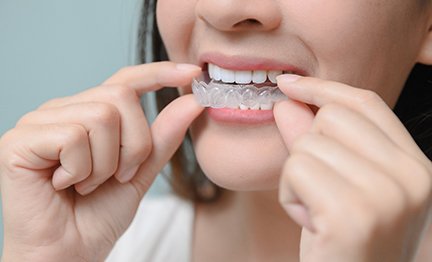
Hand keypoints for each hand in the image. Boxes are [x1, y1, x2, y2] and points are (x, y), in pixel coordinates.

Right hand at [0, 62, 202, 260]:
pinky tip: (65, 185)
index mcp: (88, 113)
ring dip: (106, 163)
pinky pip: (73, 137)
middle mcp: (63, 110)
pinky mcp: (19, 141)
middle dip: (133, 146)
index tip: (192, 73)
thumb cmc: (98, 215)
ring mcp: (38, 122)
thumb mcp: (141, 171)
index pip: (125, 80)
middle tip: (117, 176)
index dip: (159, 73)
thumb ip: (162, 137)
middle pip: (120, 98)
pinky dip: (81, 170)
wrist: (68, 253)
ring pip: (100, 117)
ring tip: (87, 184)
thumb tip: (192, 101)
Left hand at [274, 75, 431, 261]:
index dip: (323, 89)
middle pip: (331, 118)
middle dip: (307, 150)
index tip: (288, 83)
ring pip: (307, 145)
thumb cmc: (341, 244)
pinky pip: (296, 170)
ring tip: (317, 213)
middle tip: (318, 191)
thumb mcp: (334, 186)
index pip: (366, 104)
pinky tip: (310, 225)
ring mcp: (388, 195)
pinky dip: (290, 196)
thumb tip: (288, 101)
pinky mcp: (354, 213)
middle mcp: (413, 177)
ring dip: (297, 180)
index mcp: (416, 167)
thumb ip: (314, 140)